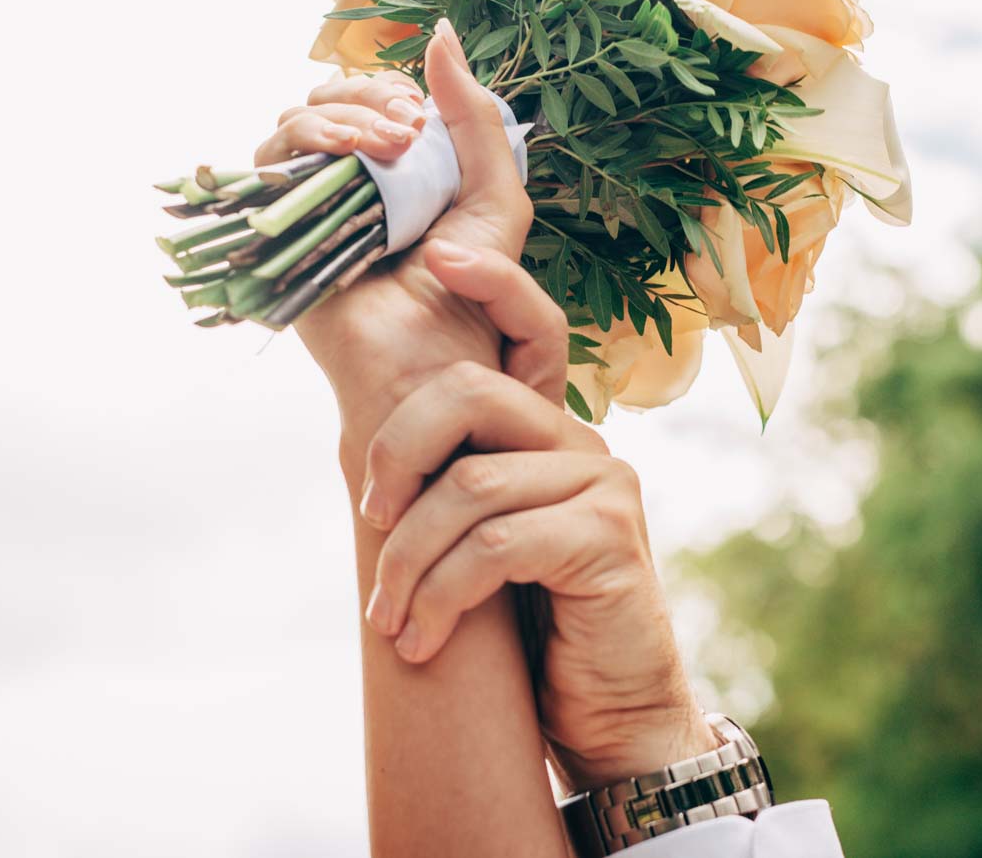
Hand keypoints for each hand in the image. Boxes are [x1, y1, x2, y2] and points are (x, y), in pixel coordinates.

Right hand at [252, 19, 540, 469]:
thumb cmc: (473, 294)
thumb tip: (439, 34)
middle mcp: (346, 184)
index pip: (370, 98)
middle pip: (326, 100)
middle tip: (406, 128)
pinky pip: (268, 165)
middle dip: (365, 98)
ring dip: (340, 119)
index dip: (389, 90)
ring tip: (386, 147)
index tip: (422, 112)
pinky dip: (305, 143)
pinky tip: (346, 156)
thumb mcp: (495, 196)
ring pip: (294, 124)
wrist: (437, 365)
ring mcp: (308, 207)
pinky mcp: (279, 233)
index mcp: (395, 171)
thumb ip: (475, 116)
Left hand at [354, 241, 717, 790]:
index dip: (490, 283)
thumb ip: (459, 494)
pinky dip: (441, 596)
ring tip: (389, 620)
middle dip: (396, 452)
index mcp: (552, 435)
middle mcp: (584, 447)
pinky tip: (422, 640)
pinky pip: (495, 545)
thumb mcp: (486, 550)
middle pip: (472, 394)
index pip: (526, 331)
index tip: (437, 258)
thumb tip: (374, 467)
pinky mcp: (607, 542)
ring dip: (407, 562)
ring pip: (469, 489)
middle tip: (369, 521)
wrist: (612, 722)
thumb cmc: (537, 637)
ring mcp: (604, 489)